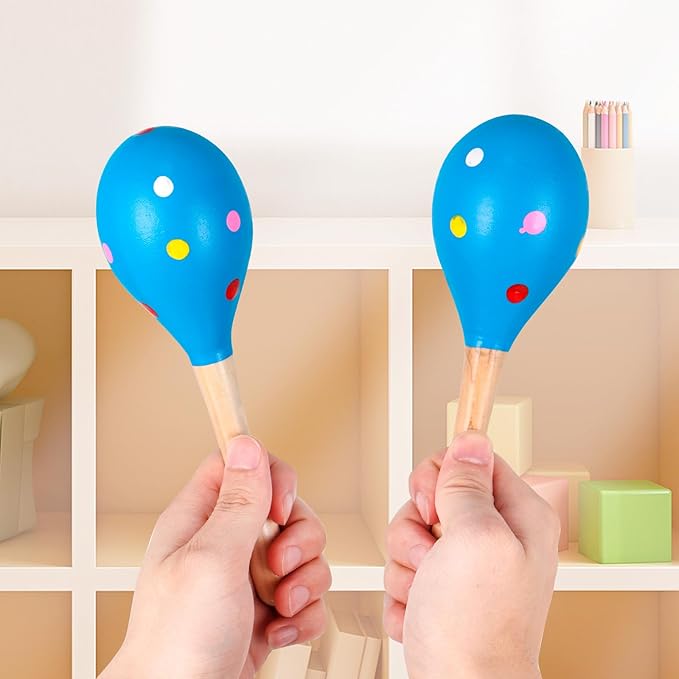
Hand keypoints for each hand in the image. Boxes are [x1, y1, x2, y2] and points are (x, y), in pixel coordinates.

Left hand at [100, 435, 330, 678]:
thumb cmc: (176, 641)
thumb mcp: (211, 560)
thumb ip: (237, 503)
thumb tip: (247, 443)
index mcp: (200, 520)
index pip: (241, 466)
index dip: (269, 476)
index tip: (279, 507)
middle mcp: (225, 544)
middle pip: (286, 510)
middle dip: (298, 539)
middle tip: (278, 566)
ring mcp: (248, 579)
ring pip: (304, 554)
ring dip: (304, 583)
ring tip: (279, 608)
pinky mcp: (267, 612)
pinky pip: (307, 596)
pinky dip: (303, 616)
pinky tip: (279, 633)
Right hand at [384, 432, 558, 678]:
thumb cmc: (475, 626)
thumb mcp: (475, 537)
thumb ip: (468, 484)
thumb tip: (470, 438)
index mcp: (515, 516)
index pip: (470, 461)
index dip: (441, 475)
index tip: (435, 504)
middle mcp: (492, 537)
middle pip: (432, 497)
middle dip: (415, 527)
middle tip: (432, 555)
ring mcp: (464, 565)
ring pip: (410, 533)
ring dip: (406, 565)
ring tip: (428, 592)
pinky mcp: (439, 589)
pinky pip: (403, 567)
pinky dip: (404, 591)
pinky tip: (423, 612)